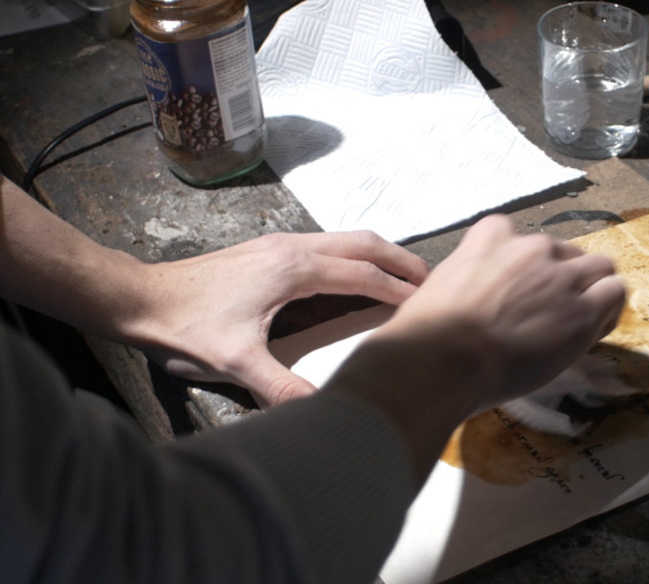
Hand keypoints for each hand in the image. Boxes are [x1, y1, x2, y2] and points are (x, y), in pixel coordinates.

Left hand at [129, 231, 427, 406]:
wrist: (139, 298)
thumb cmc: (185, 327)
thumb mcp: (234, 363)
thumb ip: (281, 389)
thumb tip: (321, 414)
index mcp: (293, 269)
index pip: (362, 275)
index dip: (399, 290)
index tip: (429, 303)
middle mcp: (293, 247)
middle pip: (364, 243)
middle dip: (401, 259)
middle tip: (432, 279)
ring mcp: (280, 243)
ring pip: (346, 238)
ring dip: (379, 254)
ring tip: (404, 276)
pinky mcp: (269, 248)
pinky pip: (328, 244)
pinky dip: (355, 255)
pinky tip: (356, 276)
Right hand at [372, 214, 624, 409]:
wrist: (441, 358)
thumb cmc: (427, 332)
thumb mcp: (441, 283)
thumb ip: (467, 278)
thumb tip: (473, 298)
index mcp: (492, 236)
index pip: (519, 236)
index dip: (525, 265)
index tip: (519, 289)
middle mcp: (531, 248)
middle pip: (564, 251)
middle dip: (562, 276)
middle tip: (550, 311)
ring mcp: (560, 277)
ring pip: (600, 267)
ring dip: (592, 289)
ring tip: (581, 319)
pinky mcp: (582, 311)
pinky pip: (613, 295)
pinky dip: (608, 310)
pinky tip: (591, 331)